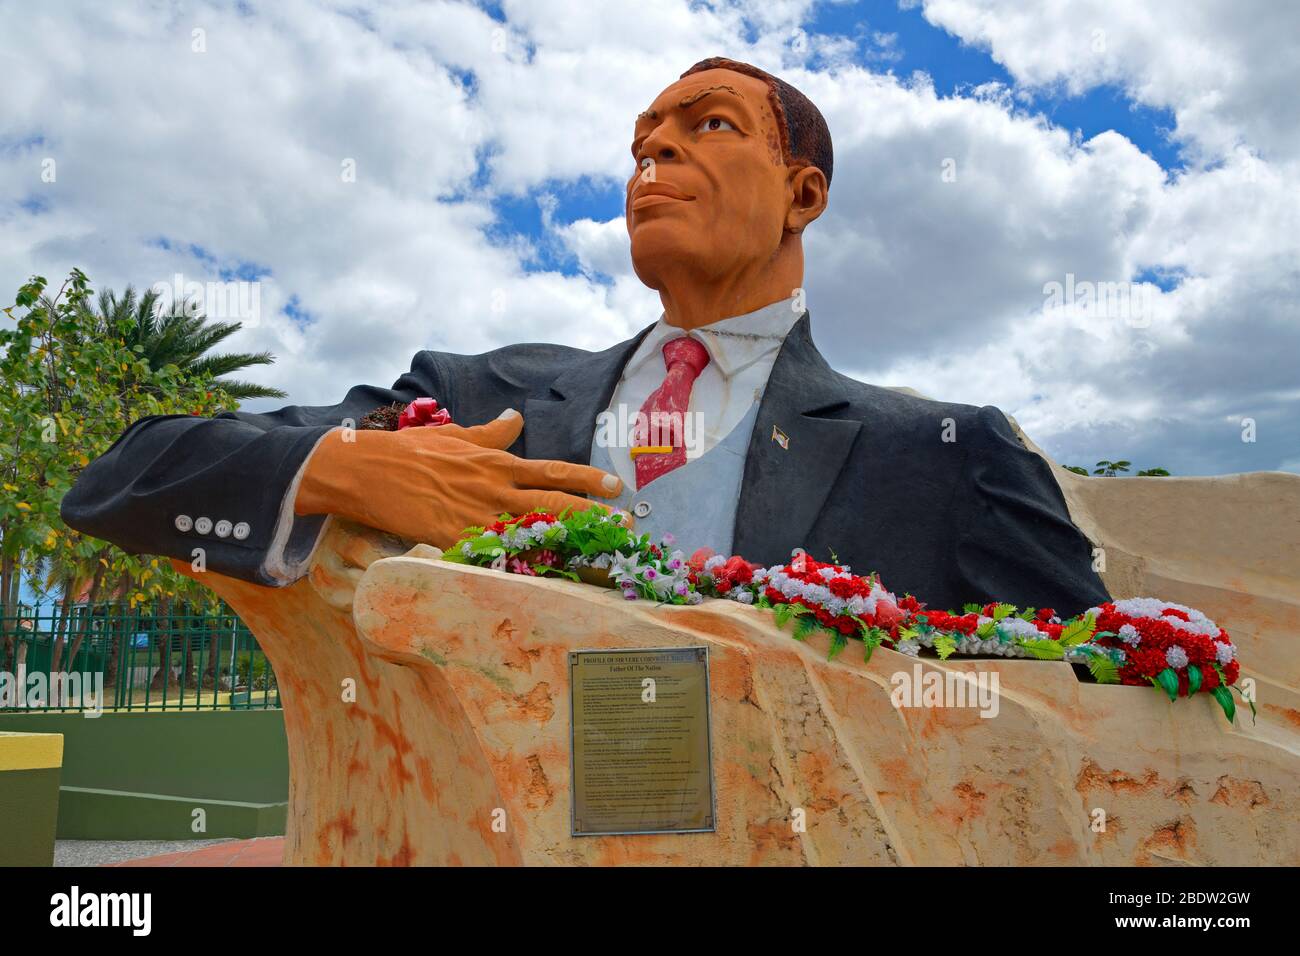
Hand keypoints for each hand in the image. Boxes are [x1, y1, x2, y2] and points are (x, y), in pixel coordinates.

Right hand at [295, 408, 623, 547]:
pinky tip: (542, 580)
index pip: (553, 471)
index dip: (587, 479)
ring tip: (597, 556)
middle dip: (592, 515)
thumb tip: (515, 418)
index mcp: (496, 463)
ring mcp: (475, 515)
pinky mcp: (453, 538)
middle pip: (554, 503)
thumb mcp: (454, 436)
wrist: (364, 469)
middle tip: (625, 525)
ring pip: (530, 532)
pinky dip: (515, 568)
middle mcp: (493, 489)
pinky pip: (492, 556)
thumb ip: (490, 434)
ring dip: (565, 545)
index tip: (615, 487)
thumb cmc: (408, 451)